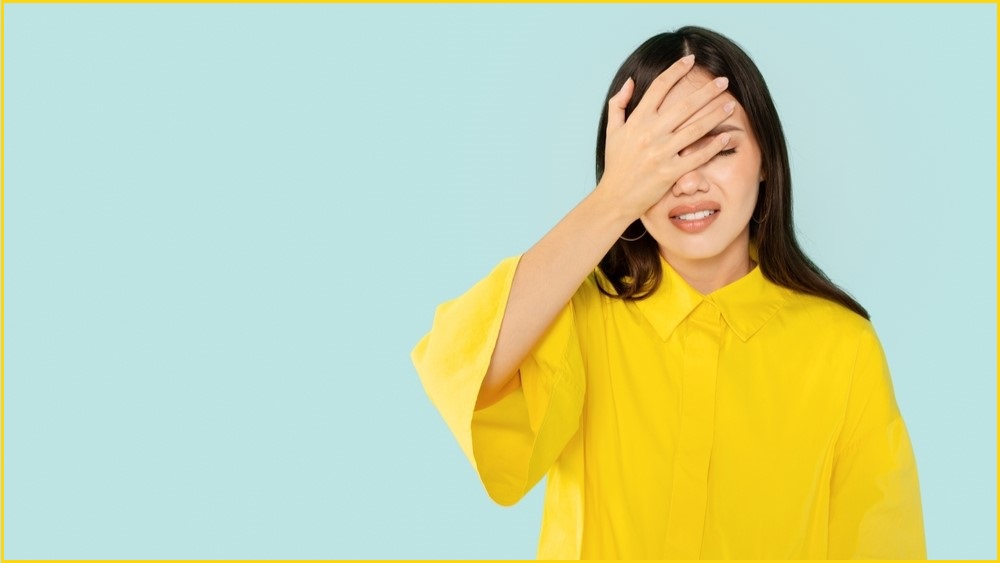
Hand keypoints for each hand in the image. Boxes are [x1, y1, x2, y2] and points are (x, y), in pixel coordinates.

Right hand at [597, 56, 735, 220]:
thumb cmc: (615, 164)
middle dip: (707, 90)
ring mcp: (661, 153)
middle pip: (684, 105)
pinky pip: (697, 156)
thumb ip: (618, 104)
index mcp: (637, 120)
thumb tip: (629, 81)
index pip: (659, 87)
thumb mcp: (611, 131)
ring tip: (730, 105)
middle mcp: (650, 133)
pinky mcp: (670, 172)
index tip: (690, 60)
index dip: (676, 70)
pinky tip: (726, 136)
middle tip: (724, 80)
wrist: (615, 198)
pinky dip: (713, 146)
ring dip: (715, 114)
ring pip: (695, 128)